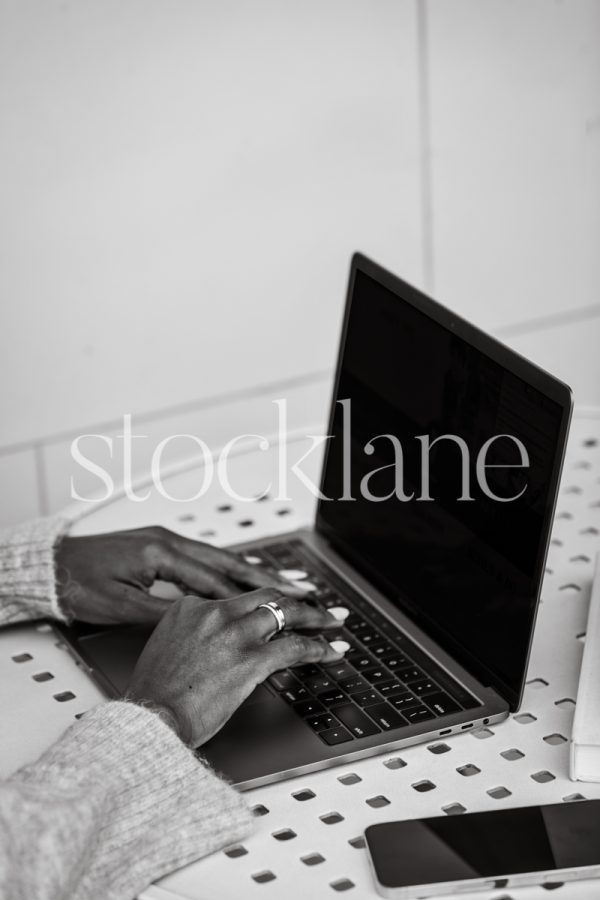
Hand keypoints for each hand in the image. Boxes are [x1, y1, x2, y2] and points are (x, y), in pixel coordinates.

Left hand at [54, 526, 303, 624]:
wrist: (50, 565)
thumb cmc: (77, 584)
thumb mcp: (120, 607)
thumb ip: (165, 613)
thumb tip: (203, 622)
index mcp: (161, 552)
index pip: (216, 580)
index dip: (252, 597)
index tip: (280, 608)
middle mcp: (168, 540)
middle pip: (227, 562)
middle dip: (266, 577)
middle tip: (299, 590)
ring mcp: (165, 540)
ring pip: (219, 558)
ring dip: (250, 572)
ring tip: (281, 584)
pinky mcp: (159, 545)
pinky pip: (203, 559)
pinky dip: (227, 570)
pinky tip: (240, 580)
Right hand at [126, 588, 349, 746]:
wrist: (150, 718)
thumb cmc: (154, 695)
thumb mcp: (166, 648)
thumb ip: (193, 635)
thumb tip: (217, 644)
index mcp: (190, 606)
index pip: (237, 597)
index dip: (261, 603)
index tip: (275, 608)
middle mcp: (214, 612)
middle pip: (266, 596)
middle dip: (295, 598)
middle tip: (314, 604)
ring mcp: (235, 633)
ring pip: (286, 612)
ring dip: (314, 617)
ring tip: (331, 623)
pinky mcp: (252, 658)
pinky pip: (295, 646)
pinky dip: (317, 647)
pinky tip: (329, 652)